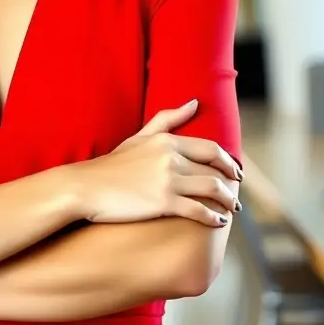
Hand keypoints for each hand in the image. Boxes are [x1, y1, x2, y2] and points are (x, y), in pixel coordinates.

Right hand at [76, 100, 242, 225]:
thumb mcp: (140, 137)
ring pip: (212, 189)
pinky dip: (212, 217)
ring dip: (227, 201)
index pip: (211, 148)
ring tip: (231, 209)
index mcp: (167, 141)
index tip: (235, 172)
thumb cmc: (112, 165)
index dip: (228, 162)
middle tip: (236, 194)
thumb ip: (168, 119)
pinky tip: (217, 222)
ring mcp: (168, 180)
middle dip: (230, 184)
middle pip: (215, 170)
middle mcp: (171, 158)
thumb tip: (194, 102)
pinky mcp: (163, 203)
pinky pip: (198, 210)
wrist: (87, 187)